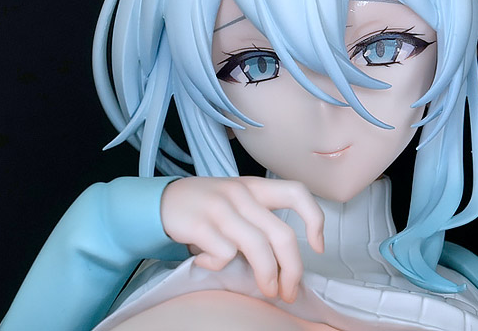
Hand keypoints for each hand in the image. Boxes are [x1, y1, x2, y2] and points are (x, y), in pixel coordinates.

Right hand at [160, 176, 323, 302]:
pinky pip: (223, 254)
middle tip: (289, 291)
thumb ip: (259, 221)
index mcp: (254, 186)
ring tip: (266, 289)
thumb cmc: (205, 207)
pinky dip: (218, 266)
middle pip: (281, 233)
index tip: (318, 246)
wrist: (158, 201)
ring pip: (258, 247)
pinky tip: (206, 262)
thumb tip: (286, 265)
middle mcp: (241, 193)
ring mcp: (220, 208)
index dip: (314, 218)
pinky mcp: (200, 224)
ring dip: (267, 275)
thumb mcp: (235, 202)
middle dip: (292, 269)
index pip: (296, 192)